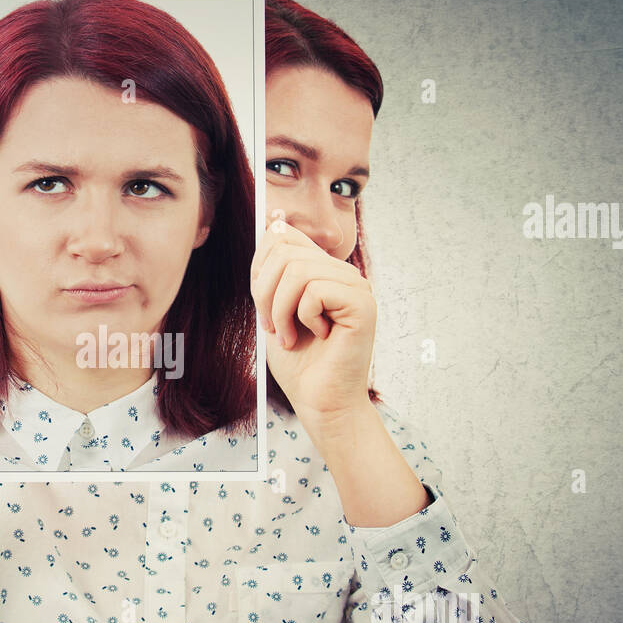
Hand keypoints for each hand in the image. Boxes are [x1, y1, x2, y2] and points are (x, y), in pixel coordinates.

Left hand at [251, 215, 376, 424]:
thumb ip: (273, 269)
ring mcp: (355, 286)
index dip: (260, 266)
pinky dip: (302, 316)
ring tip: (287, 335)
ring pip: (297, 270)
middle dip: (264, 292)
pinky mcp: (362, 303)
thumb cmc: (298, 363)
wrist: (320, 402)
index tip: (263, 304)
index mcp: (322, 271)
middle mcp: (342, 273)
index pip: (283, 235)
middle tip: (272, 326)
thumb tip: (274, 220)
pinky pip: (315, 290)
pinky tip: (315, 336)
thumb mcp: (274, 308)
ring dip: (280, 309)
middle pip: (284, 249)